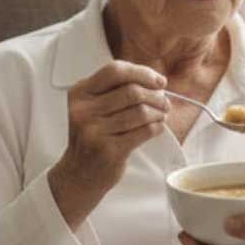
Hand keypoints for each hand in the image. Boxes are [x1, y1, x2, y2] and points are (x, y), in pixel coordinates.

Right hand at [49, 60, 168, 227]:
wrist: (79, 174)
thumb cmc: (93, 136)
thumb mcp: (93, 108)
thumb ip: (116, 90)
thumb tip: (156, 81)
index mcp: (79, 93)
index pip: (115, 71)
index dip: (142, 73)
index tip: (159, 81)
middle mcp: (83, 111)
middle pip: (132, 91)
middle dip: (156, 95)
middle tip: (165, 102)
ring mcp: (95, 131)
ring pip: (141, 112)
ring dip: (158, 112)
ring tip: (161, 116)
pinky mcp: (109, 150)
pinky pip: (144, 131)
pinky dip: (156, 128)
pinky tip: (156, 128)